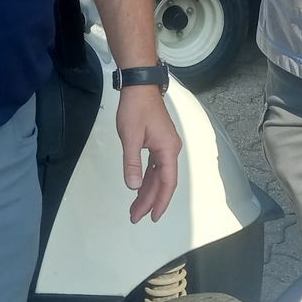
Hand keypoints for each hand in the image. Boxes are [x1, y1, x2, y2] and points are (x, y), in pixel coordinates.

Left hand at [115, 86, 180, 222]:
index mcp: (167, 149)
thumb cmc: (136, 108)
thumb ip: (132, 163)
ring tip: (135, 208)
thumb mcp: (130, 137)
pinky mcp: (158, 141)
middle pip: (162, 181)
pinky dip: (147, 178)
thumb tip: (133, 186)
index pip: (167, 182)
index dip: (160, 201)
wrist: (140, 85)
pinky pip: (155, 166)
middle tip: (135, 216)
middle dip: (149, 200)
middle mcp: (170, 149)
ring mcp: (165, 145)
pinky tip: (139, 187)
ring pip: (158, 175)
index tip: (152, 216)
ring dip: (147, 191)